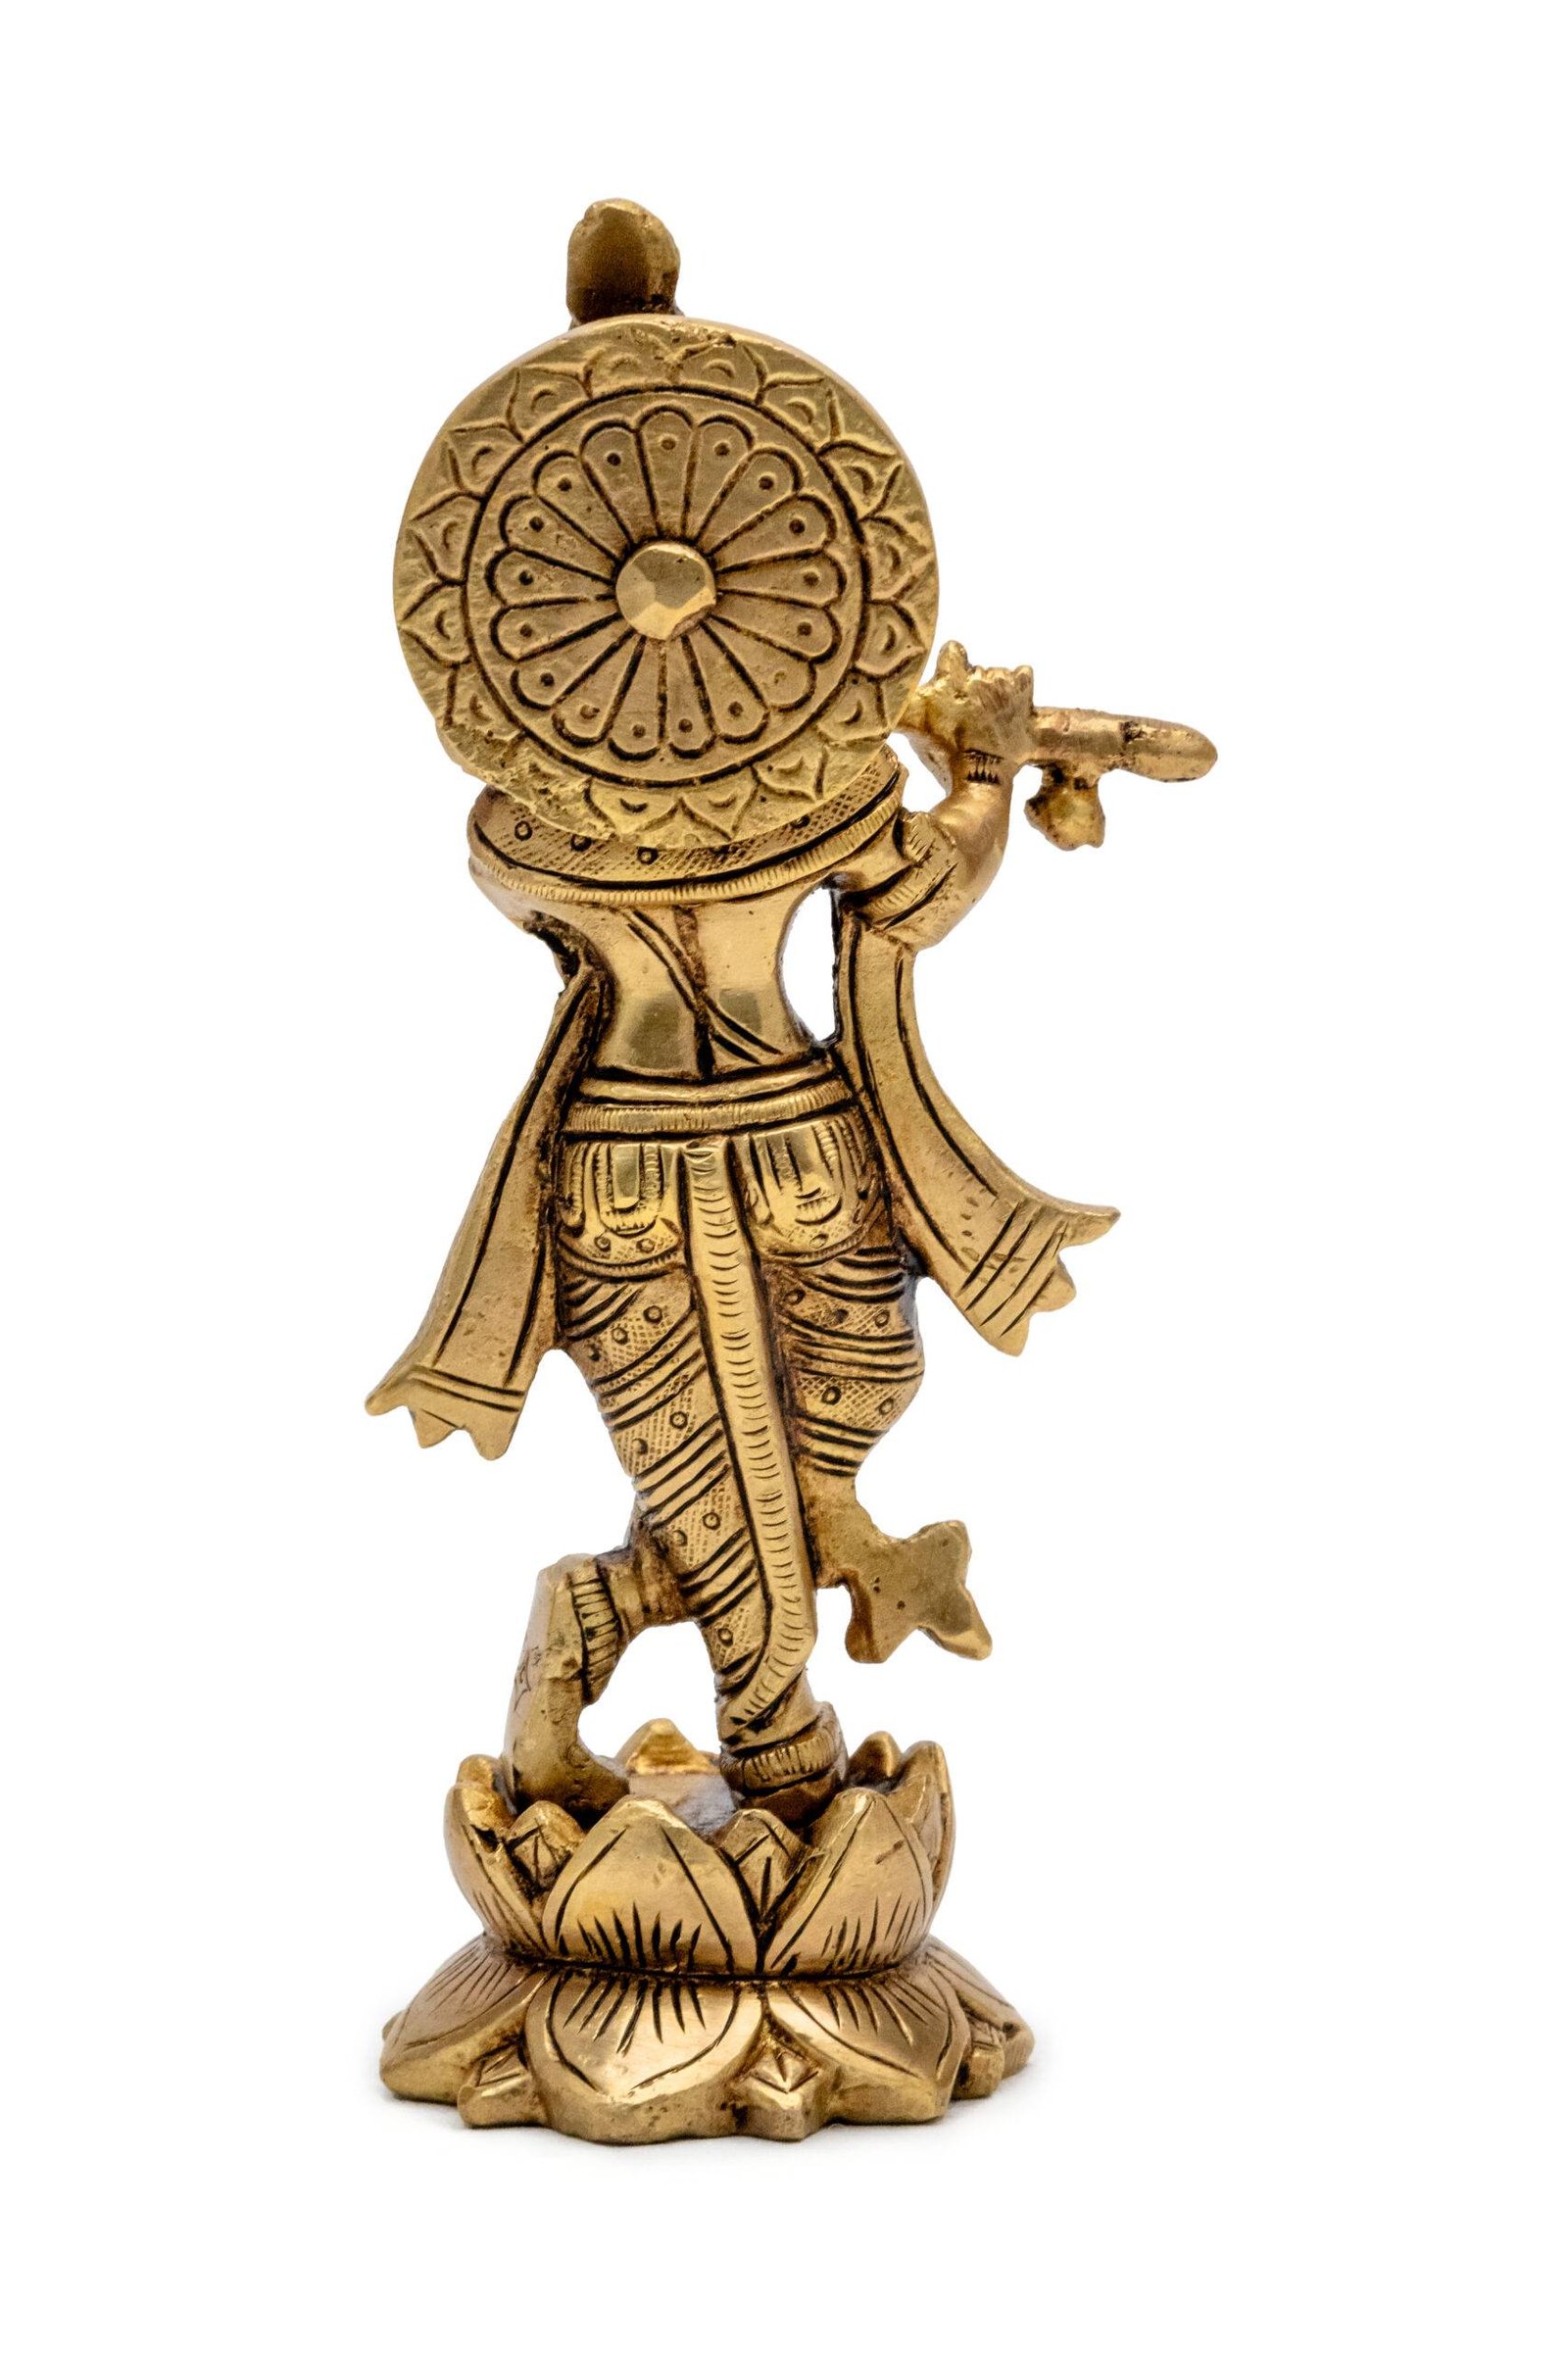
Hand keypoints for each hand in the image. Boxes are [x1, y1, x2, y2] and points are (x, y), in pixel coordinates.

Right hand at [901, 641, 1037, 784]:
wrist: (982, 774)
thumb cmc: (945, 754)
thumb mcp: (912, 729)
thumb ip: (897, 710)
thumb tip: (877, 704)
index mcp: (950, 675)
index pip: (952, 651)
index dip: (950, 665)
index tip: (947, 683)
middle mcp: (979, 672)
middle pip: (975, 670)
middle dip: (972, 688)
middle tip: (967, 716)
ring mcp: (1005, 683)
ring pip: (998, 674)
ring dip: (995, 690)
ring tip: (990, 716)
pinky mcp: (1025, 695)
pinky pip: (1025, 674)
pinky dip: (1020, 687)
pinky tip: (1014, 703)